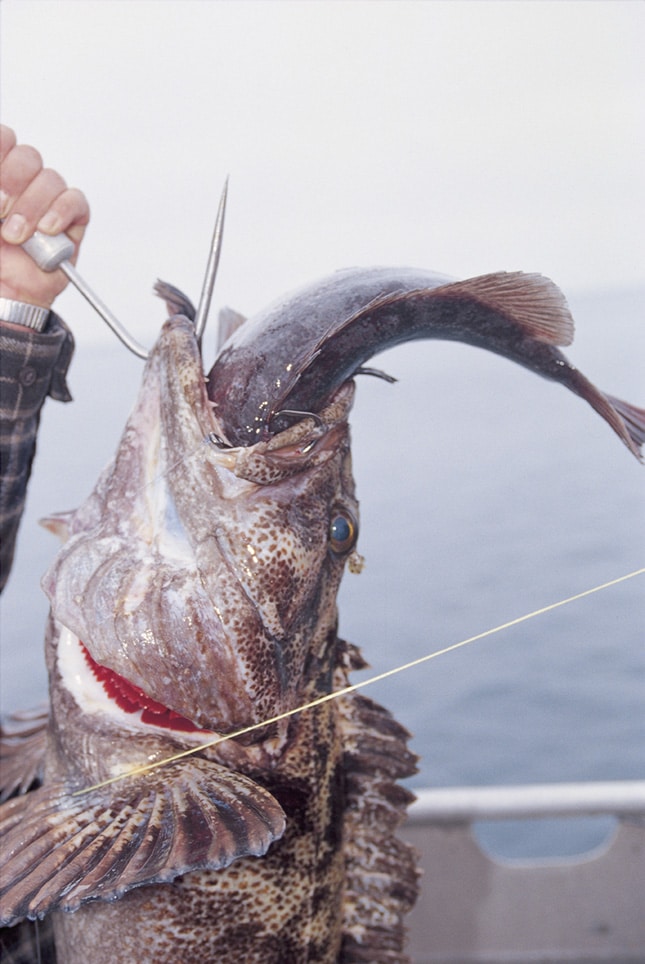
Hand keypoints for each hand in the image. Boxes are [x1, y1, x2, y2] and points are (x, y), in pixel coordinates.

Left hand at [0, 125, 89, 308]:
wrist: (6, 293)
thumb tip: (1, 193)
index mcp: (1, 175)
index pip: (4, 138)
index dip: (0, 150)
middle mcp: (24, 182)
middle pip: (27, 156)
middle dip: (12, 182)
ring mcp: (49, 199)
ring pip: (50, 179)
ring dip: (32, 207)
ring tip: (16, 236)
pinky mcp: (73, 219)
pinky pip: (75, 201)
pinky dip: (61, 213)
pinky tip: (46, 230)